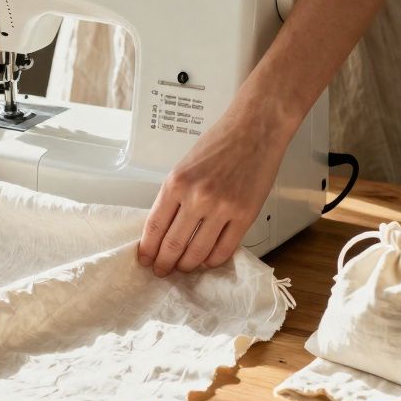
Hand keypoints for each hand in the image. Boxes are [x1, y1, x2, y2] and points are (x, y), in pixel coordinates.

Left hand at [137, 107, 292, 275]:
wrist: (255, 129)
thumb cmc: (221, 142)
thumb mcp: (184, 166)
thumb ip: (175, 195)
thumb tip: (165, 227)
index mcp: (176, 183)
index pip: (154, 226)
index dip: (148, 248)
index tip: (145, 258)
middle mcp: (196, 197)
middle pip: (173, 244)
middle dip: (164, 263)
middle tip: (161, 270)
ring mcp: (222, 208)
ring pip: (198, 251)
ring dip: (187, 265)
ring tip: (183, 268)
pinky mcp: (245, 215)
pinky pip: (225, 248)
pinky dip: (213, 259)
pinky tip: (207, 260)